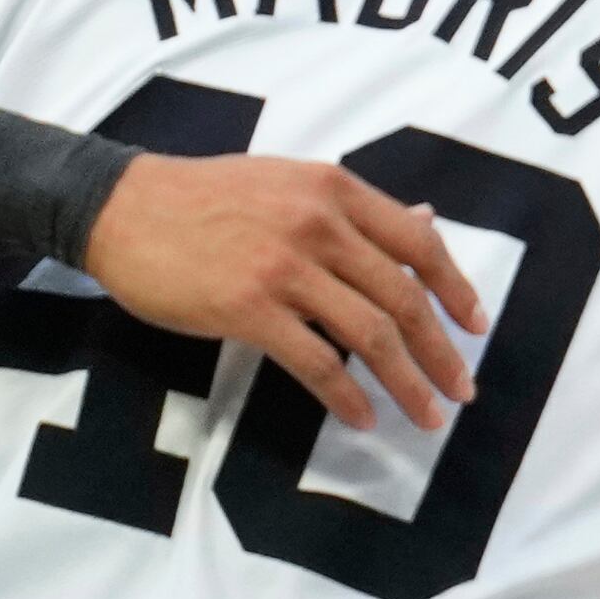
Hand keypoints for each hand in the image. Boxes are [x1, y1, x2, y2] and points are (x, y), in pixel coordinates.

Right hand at [84, 154, 485, 433]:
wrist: (122, 207)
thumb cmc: (205, 198)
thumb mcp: (289, 183)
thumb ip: (354, 208)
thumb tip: (426, 220)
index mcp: (334, 189)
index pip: (418, 244)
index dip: (455, 290)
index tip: (477, 327)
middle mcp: (318, 223)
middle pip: (402, 297)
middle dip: (441, 351)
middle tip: (462, 390)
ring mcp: (283, 265)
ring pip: (369, 333)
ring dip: (407, 383)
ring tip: (427, 416)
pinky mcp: (247, 306)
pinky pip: (315, 361)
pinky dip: (346, 394)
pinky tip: (362, 415)